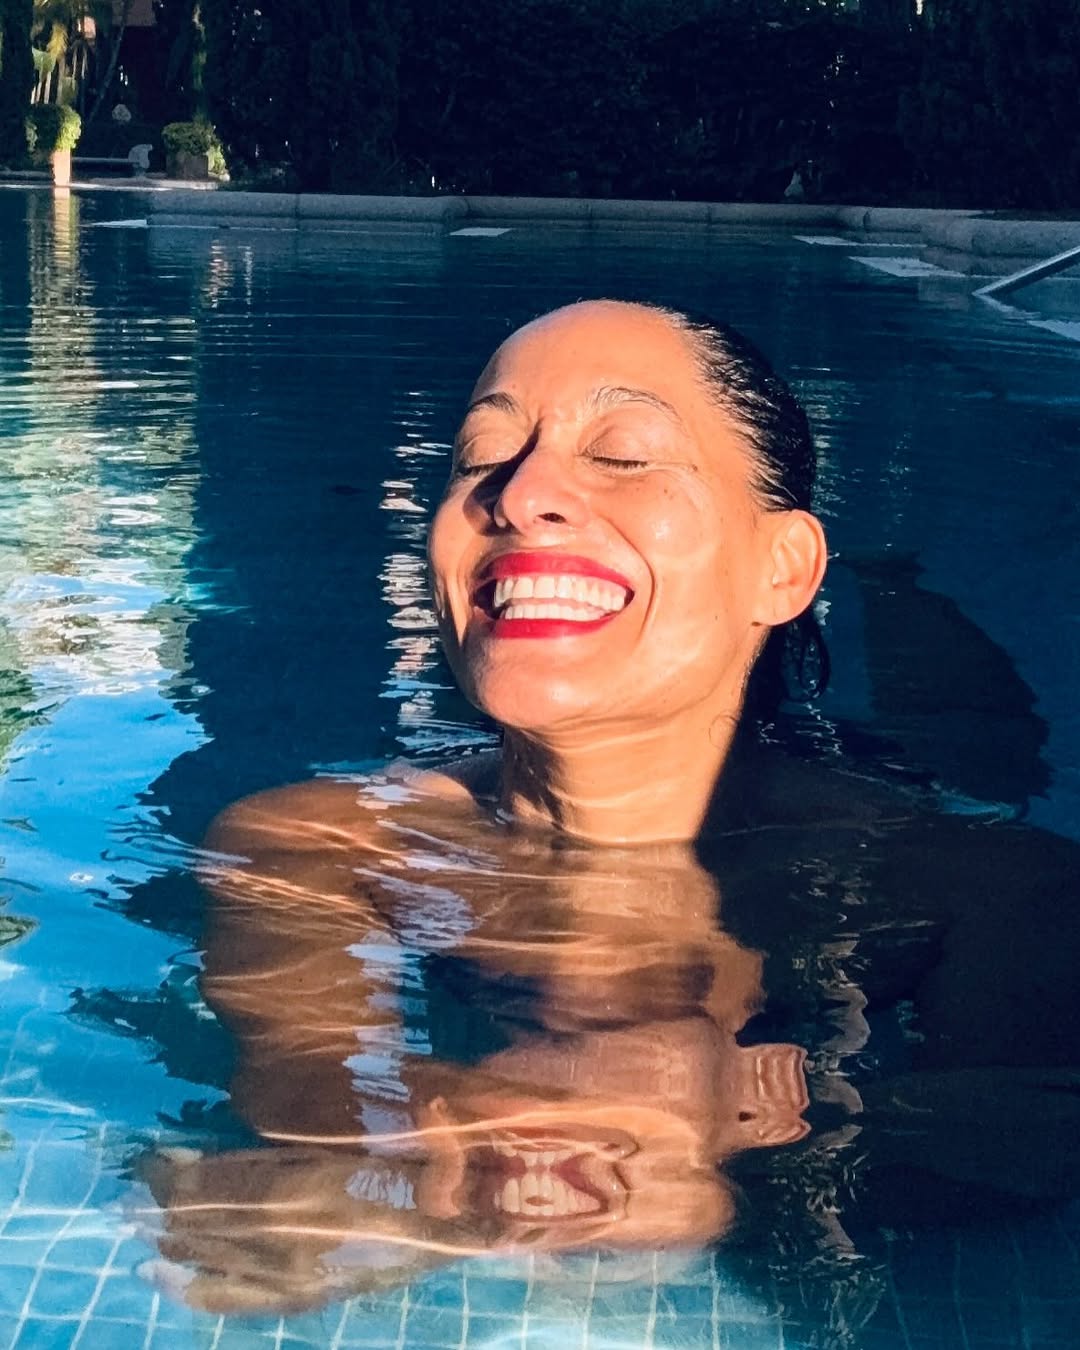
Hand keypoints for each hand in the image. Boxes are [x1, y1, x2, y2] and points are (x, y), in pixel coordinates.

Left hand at [135, 1144, 465, 1313]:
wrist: (468, 1219)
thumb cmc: (420, 1157)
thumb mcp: (354, 1122)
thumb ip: (305, 1125)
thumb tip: (244, 1115)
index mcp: (292, 1193)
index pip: (206, 1189)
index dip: (171, 1175)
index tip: (150, 1156)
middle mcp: (280, 1241)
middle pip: (199, 1224)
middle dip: (161, 1203)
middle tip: (136, 1181)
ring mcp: (289, 1277)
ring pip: (209, 1259)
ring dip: (170, 1240)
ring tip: (139, 1225)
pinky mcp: (302, 1297)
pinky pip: (234, 1299)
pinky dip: (196, 1289)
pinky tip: (166, 1279)